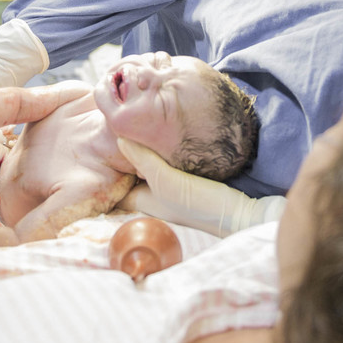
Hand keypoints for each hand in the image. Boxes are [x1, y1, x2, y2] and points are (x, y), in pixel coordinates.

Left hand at [117, 138, 285, 235]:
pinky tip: (166, 139)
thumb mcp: (166, 180)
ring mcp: (168, 193)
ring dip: (145, 153)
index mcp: (140, 203)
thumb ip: (143, 160)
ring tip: (140, 127)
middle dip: (126, 156)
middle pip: (130, 175)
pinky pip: (166, 168)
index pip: (114, 185)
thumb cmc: (199, 204)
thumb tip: (119, 138)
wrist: (240, 215)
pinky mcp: (185, 186)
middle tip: (121, 127)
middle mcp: (151, 199)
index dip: (107, 165)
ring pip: (148, 170)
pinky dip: (163, 156)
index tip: (102, 141)